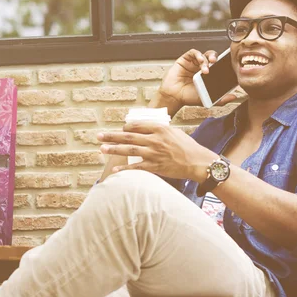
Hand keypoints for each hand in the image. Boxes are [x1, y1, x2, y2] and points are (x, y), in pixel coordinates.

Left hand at [98, 122, 217, 181]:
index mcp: (159, 128)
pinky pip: (136, 168)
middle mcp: (154, 140)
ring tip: (102, 149)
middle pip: (128, 136)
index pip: (136, 125)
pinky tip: (115, 170)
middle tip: (99, 136)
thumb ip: (159, 130)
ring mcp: (153, 153)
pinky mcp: (155, 166)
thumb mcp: (174, 132)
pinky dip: (125, 169)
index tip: (120, 130)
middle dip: (112, 136)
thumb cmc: (187, 147)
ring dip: (114, 149)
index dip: (125, 127)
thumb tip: (147, 129)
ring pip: (129, 150)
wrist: (197, 162)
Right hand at [150, 48, 237, 115]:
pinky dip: (198, 55)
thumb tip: (234, 97)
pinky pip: (194, 52)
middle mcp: (201, 67)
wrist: (174, 97)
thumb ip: (221, 99)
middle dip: (216, 58)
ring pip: (204, 54)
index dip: (224, 64)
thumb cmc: (188, 97)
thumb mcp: (207, 99)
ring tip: (206, 69)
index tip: (228, 66)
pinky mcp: (185, 59)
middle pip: (212, 57)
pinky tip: (200, 61)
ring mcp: (193, 63)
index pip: (218, 65)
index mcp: (208, 75)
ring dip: (207, 59)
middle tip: (217, 63)